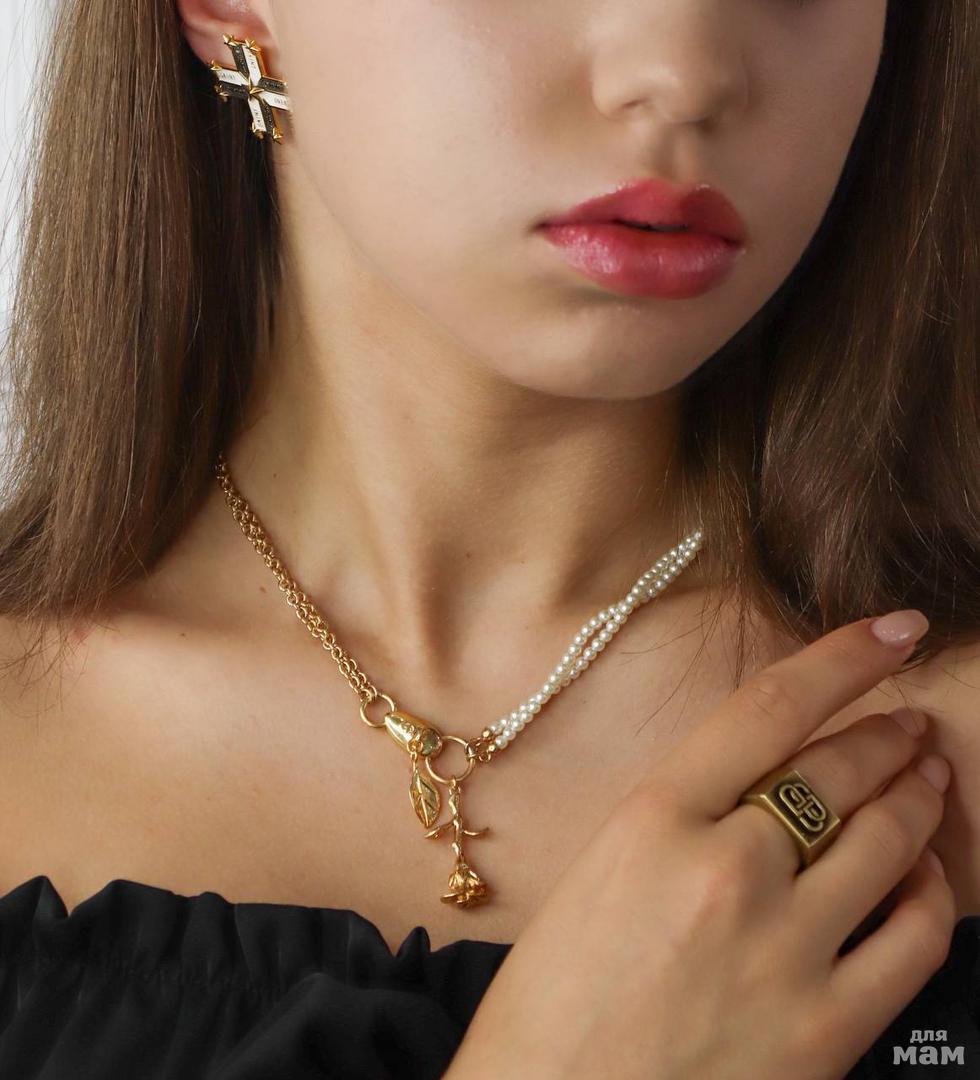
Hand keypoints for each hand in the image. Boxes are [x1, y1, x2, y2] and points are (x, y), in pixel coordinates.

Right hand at [444, 611, 954, 1079]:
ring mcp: (783, 950)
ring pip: (888, 841)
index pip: (770, 709)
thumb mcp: (602, 871)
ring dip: (918, 797)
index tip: (890, 631)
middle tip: (909, 721)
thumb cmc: (554, 999)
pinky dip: (930, 894)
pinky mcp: (827, 1033)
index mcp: (653, 820)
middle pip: (839, 769)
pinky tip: (923, 877)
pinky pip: (914, 939)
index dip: (843, 657)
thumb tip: (765, 784)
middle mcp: (726, 870)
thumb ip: (684, 818)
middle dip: (888, 733)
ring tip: (928, 776)